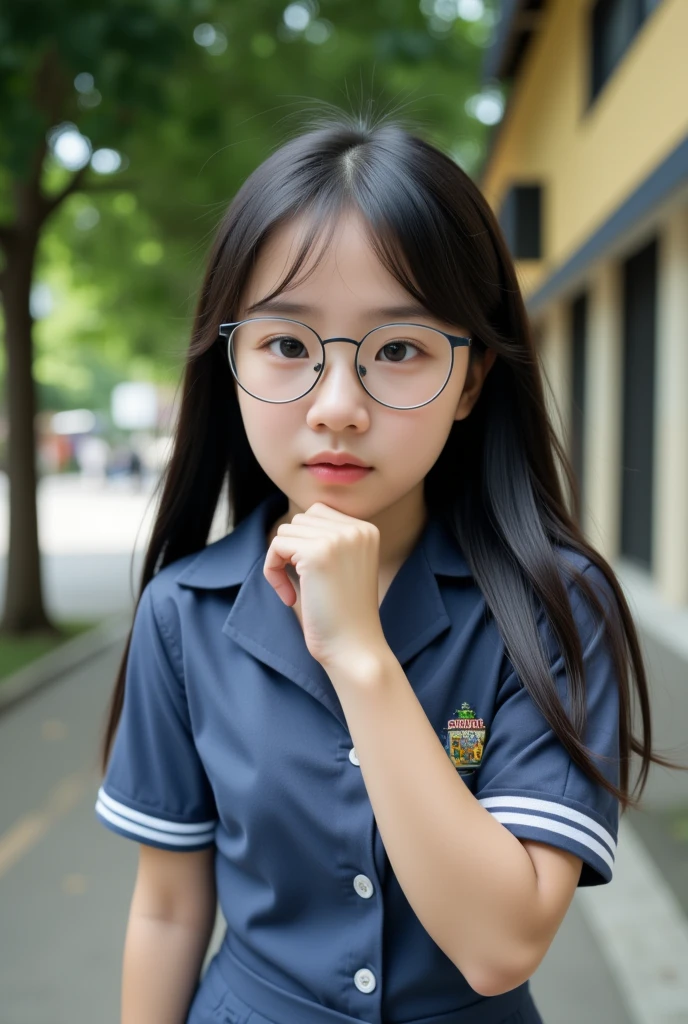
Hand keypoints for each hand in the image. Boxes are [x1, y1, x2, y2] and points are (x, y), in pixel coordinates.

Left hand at [263, 502, 387, 667]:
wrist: (355, 649)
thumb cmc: (344, 615)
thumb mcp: (345, 567)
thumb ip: (328, 540)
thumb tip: (294, 524)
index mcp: (367, 530)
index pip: (318, 513)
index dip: (303, 543)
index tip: (309, 576)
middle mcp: (356, 529)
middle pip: (300, 520)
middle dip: (290, 551)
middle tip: (299, 586)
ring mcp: (338, 539)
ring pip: (286, 531)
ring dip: (280, 561)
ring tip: (295, 592)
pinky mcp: (317, 553)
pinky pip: (276, 546)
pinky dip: (273, 572)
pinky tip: (289, 598)